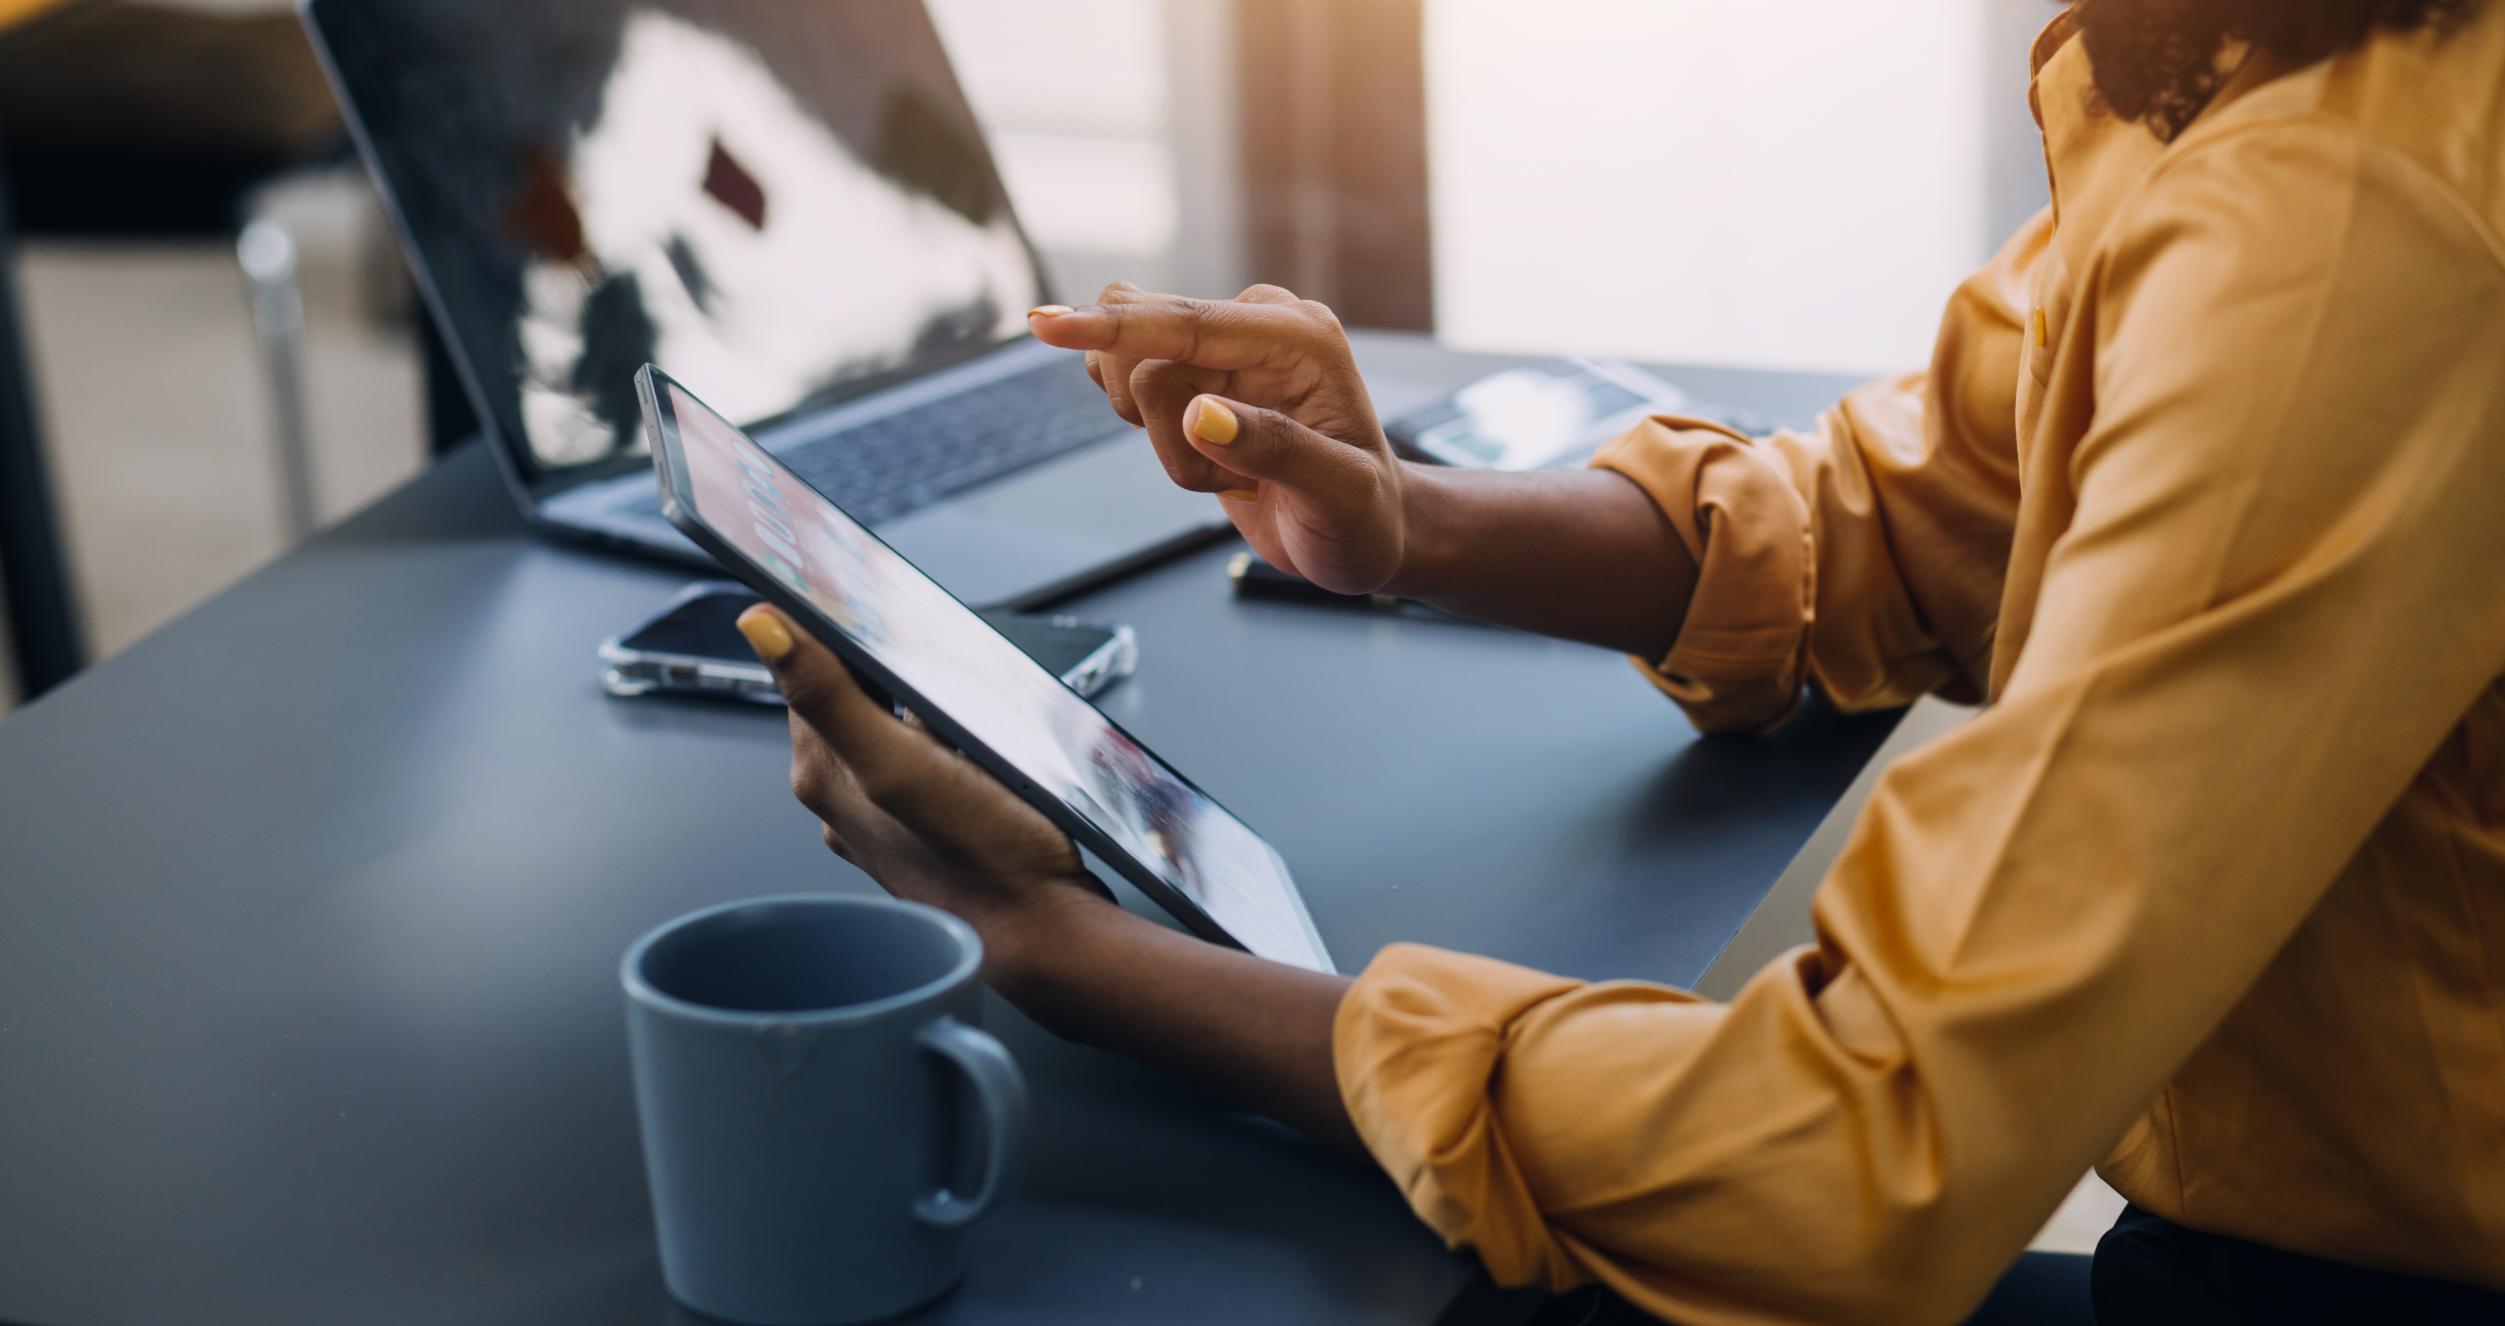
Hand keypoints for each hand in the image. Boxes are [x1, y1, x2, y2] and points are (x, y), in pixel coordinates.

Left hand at [735, 604, 1112, 976]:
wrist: (1045, 933)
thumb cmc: (980, 858)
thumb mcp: (898, 763)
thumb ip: (828, 695)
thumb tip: (761, 627)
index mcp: (824, 776)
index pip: (805, 674)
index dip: (830, 630)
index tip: (861, 599)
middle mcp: (845, 800)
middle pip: (851, 698)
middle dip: (887, 670)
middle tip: (930, 658)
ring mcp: (887, 818)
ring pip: (894, 729)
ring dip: (922, 707)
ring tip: (962, 709)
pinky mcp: (931, 830)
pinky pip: (928, 762)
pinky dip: (948, 743)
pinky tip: (979, 750)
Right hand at [1029, 283, 1406, 595]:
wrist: (1364, 532)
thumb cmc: (1363, 519)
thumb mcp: (1338, 497)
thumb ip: (1275, 451)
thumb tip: (1200, 414)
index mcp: (1300, 336)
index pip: (1187, 324)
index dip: (1114, 329)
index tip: (1045, 328)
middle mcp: (1260, 326)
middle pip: (1145, 347)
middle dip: (1163, 430)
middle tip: (1227, 477)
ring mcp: (1226, 347)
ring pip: (1131, 374)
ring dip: (1165, 445)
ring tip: (1231, 475)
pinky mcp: (1199, 371)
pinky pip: (1131, 386)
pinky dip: (1156, 439)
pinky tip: (1209, 459)